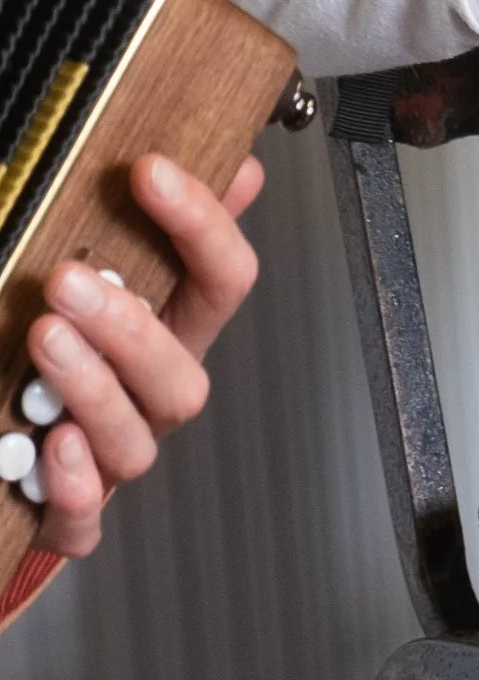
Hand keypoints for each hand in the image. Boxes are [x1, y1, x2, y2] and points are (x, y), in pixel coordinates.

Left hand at [27, 152, 264, 559]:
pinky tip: (51, 444)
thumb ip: (156, 222)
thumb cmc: (45, 345)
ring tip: (43, 339)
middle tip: (70, 280)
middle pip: (181, 374)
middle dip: (129, 328)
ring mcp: (111, 456)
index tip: (151, 171)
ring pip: (135, 443)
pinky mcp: (66, 511)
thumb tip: (234, 161)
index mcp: (168, 332)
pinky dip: (74, 487)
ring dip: (93, 391)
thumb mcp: (101, 263)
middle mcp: (147, 396)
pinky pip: (84, 518)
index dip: (200, 226)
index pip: (222, 279)